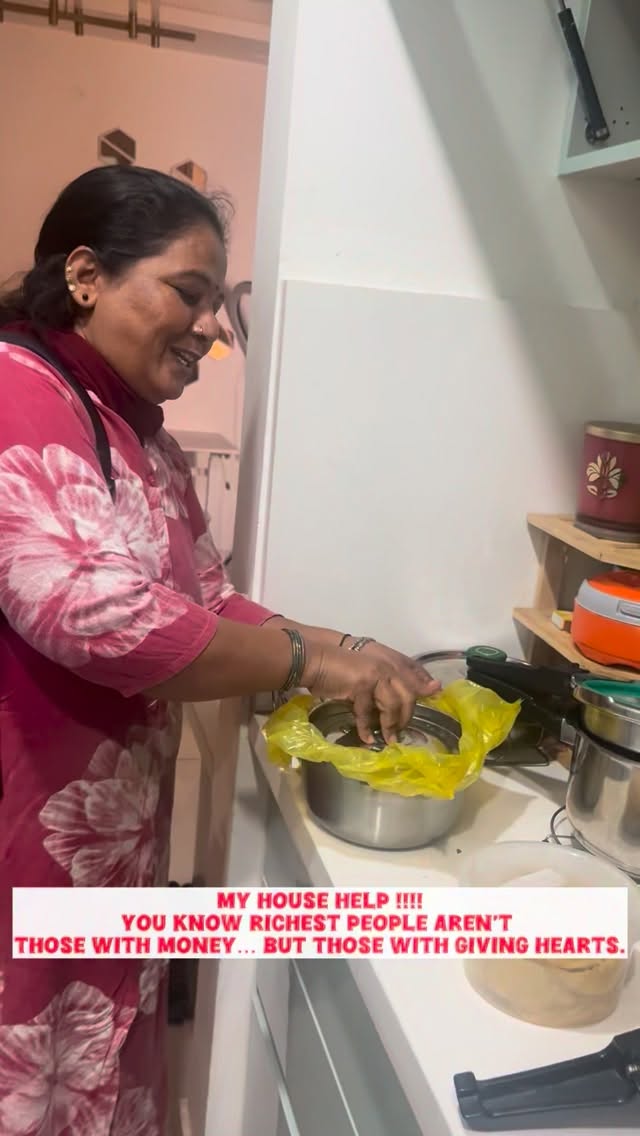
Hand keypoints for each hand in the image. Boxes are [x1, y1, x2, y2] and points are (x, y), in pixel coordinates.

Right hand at [302, 642, 438, 745]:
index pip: (415, 671)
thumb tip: (395, 701)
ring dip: (391, 726)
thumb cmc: (338, 665)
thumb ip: (383, 680)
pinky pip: (368, 712)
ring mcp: (376, 673)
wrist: (314, 659)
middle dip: (406, 716)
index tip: (434, 695)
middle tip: (401, 732)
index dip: (425, 684)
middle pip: (408, 694)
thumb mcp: (366, 670)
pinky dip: (367, 728)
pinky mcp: (363, 684)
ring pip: (393, 705)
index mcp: (390, 659)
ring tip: (389, 740)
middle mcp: (387, 664)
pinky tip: (367, 738)